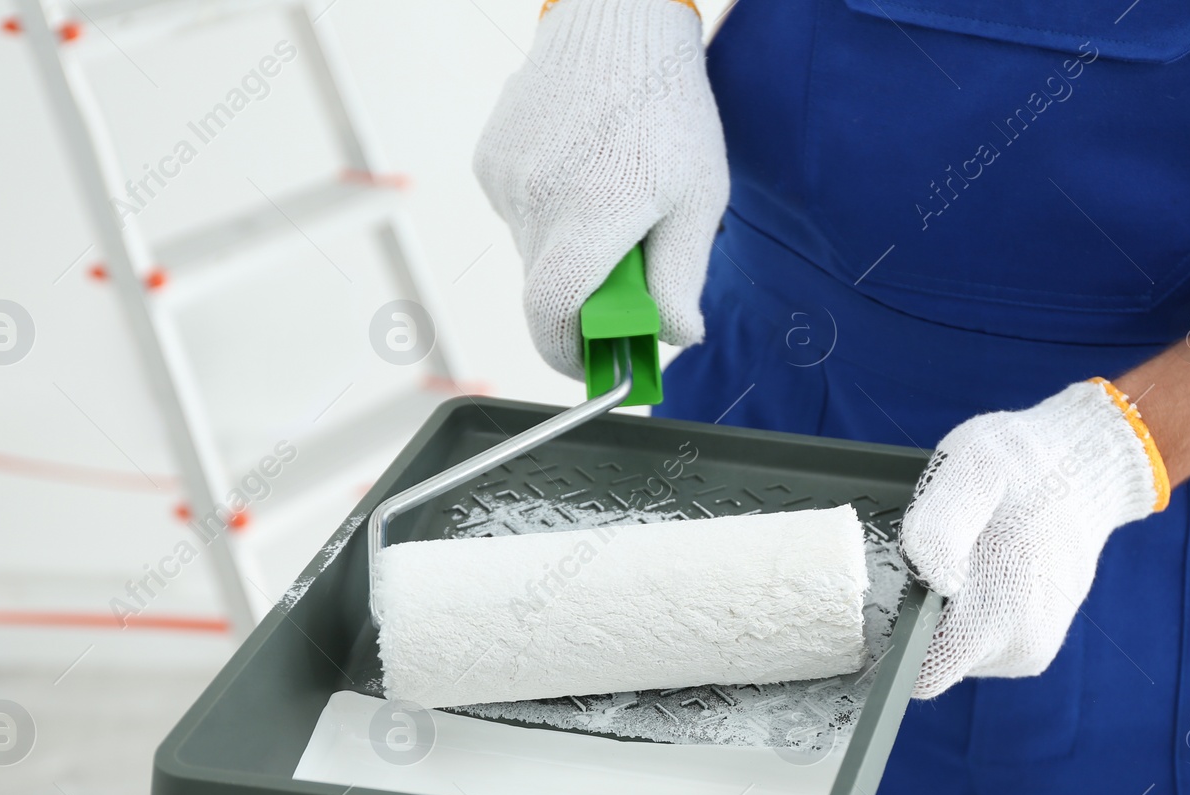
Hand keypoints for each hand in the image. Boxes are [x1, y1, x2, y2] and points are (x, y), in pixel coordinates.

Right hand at [473, 0, 727, 376]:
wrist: (615, 25)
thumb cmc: (669, 109)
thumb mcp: (699, 199)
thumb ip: (681, 278)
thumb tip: (674, 338)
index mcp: (594, 214)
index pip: (554, 316)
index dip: (569, 357)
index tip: (593, 366)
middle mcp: (539, 201)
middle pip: (545, 293)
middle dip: (582, 305)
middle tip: (625, 285)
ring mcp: (506, 181)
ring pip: (532, 255)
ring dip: (567, 253)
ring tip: (608, 202)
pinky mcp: (490, 162)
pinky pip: (518, 217)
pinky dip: (548, 216)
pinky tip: (580, 174)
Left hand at [898, 379, 1168, 698]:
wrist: (1088, 469)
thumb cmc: (1023, 463)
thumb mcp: (973, 464)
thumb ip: (943, 522)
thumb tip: (935, 580)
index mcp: (1002, 609)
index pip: (924, 672)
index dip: (897, 641)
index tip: (890, 597)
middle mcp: (1020, 645)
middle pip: (935, 661)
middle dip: (923, 617)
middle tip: (935, 557)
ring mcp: (1029, 651)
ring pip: (957, 654)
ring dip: (949, 613)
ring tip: (967, 558)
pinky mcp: (1033, 648)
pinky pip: (980, 645)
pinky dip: (972, 614)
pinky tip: (984, 572)